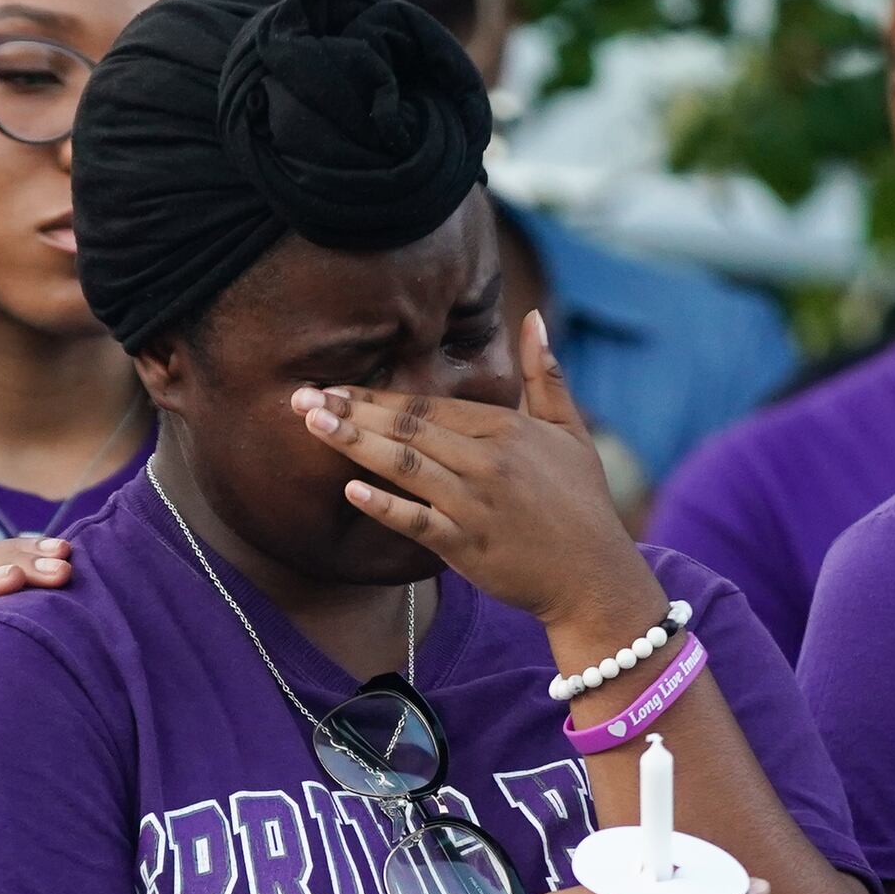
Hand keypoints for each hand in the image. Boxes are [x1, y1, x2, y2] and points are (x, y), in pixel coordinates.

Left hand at [293, 311, 662, 637]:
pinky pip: (418, 521)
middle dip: (351, 410)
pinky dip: (385, 505)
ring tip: (314, 425)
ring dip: (356, 444)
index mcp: (505, 428)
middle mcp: (487, 460)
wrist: (594, 577)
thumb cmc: (582, 502)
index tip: (331, 386)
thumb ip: (546, 374)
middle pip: (408, 428)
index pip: (427, 405)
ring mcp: (475, 503)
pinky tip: (350, 489)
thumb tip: (535, 316)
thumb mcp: (570, 430)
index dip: (374, 396)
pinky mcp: (467, 546)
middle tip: (300, 398)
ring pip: (406, 466)